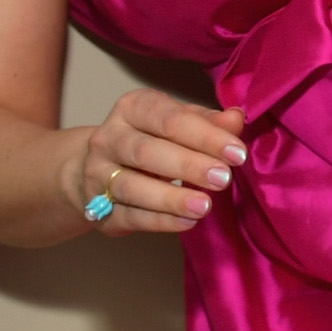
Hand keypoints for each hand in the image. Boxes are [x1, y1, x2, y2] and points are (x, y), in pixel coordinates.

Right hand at [59, 89, 246, 234]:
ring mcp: (97, 174)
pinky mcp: (97, 207)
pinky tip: (187, 222)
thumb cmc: (152, 139)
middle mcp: (109, 139)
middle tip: (223, 179)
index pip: (170, 119)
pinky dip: (158, 221)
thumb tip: (236, 119)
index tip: (237, 153)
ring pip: (131, 186)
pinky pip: (128, 215)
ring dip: (170, 198)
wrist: (94, 167)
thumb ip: (209, 122)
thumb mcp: (180, 123)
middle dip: (188, 166)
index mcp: (132, 109)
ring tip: (204, 206)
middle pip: (146, 152)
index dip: (205, 136)